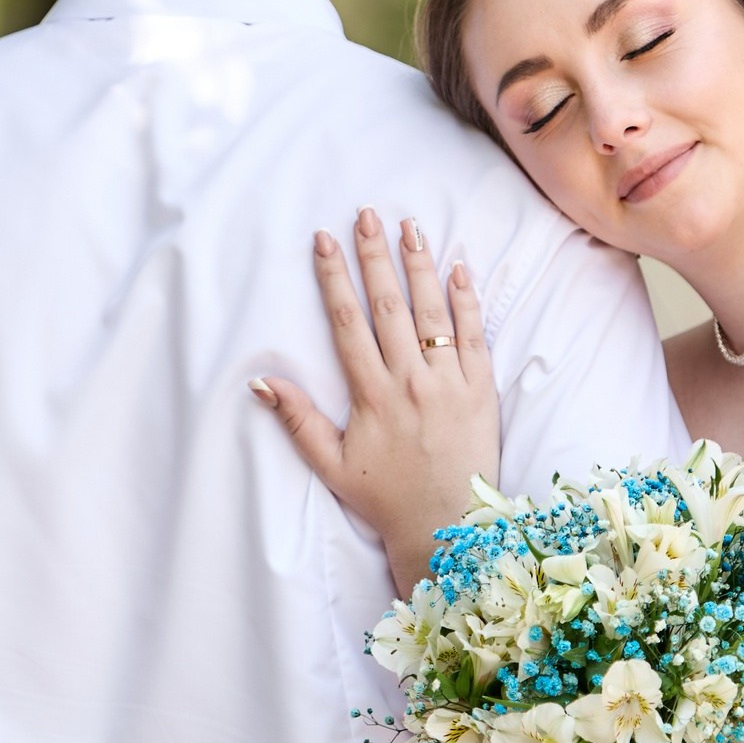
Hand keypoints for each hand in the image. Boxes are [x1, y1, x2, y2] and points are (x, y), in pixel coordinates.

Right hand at [252, 208, 498, 592]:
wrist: (448, 527)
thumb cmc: (385, 498)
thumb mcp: (331, 465)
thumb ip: (297, 420)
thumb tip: (261, 381)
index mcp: (371, 396)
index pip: (348, 323)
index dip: (334, 279)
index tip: (325, 241)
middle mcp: (410, 382)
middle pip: (389, 306)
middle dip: (375, 256)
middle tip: (366, 215)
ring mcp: (449, 383)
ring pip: (432, 312)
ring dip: (420, 265)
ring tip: (409, 226)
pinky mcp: (482, 390)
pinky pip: (475, 335)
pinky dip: (467, 300)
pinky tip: (459, 267)